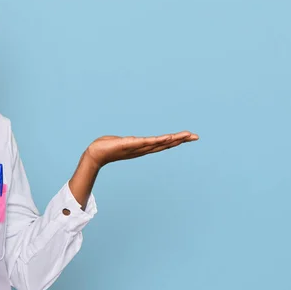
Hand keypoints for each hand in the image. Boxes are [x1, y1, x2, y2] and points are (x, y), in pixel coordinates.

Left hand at [84, 131, 198, 167]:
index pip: (162, 144)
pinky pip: (147, 142)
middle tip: (195, 136)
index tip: (188, 137)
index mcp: (142, 148)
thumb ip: (130, 142)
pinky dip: (158, 140)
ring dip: (174, 140)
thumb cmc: (106, 148)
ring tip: (186, 135)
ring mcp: (138, 147)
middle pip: (165, 145)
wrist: (95, 154)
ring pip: (159, 143)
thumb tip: (132, 141)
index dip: (176, 141)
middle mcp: (142, 149)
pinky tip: (168, 137)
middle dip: (181, 140)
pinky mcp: (131, 144)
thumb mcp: (123, 143)